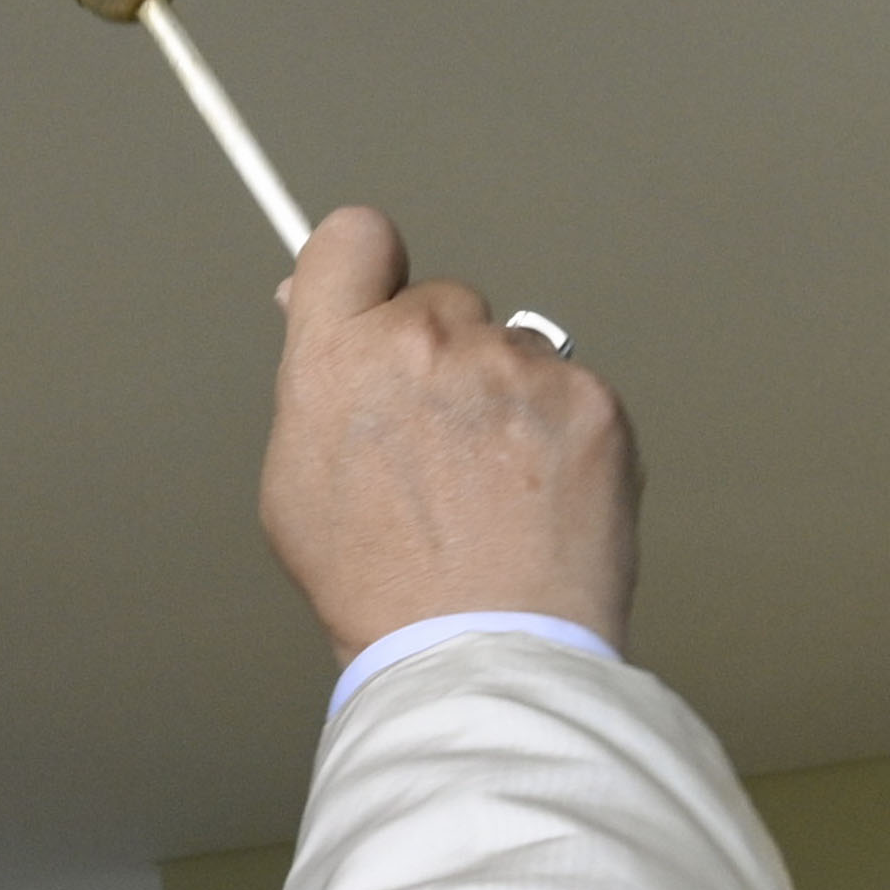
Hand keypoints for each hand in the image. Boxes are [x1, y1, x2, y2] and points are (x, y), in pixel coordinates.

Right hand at [257, 205, 637, 662]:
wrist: (481, 652)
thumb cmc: (380, 589)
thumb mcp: (298, 484)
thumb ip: (314, 379)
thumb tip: (311, 306)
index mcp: (341, 354)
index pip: (355, 237)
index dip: (368, 270)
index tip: (379, 303)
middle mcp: (429, 341)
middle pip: (442, 302)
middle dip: (443, 356)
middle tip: (443, 449)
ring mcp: (518, 366)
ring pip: (513, 351)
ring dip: (506, 400)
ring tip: (495, 494)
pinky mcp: (591, 399)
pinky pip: (572, 393)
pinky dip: (561, 437)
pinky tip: (541, 501)